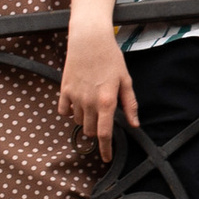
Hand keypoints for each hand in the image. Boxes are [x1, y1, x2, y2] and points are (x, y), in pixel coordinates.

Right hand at [59, 22, 135, 148]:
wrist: (89, 40)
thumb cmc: (111, 58)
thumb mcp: (126, 80)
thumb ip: (130, 104)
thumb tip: (134, 124)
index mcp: (106, 101)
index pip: (105, 134)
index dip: (106, 149)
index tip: (106, 158)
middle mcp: (89, 102)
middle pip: (91, 131)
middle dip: (98, 132)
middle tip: (104, 120)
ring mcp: (74, 97)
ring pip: (78, 121)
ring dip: (86, 120)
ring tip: (93, 105)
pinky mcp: (63, 91)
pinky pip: (64, 111)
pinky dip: (70, 112)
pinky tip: (78, 103)